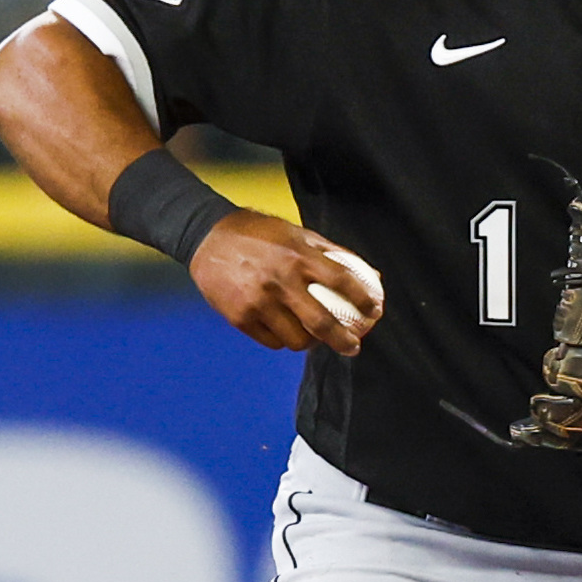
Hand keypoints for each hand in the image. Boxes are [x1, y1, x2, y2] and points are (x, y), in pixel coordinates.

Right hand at [189, 213, 383, 355]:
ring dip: (312, 343)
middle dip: (344, 341)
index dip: (363, 299)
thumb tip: (372, 276)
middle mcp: (279, 281)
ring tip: (317, 339)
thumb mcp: (297, 234)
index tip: (375, 311)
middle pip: (322, 323)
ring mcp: (258, 302)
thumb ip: (332, 254)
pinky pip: (272, 341)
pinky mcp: (240, 317)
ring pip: (297, 340)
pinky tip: (289, 333)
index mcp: (298, 256)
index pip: (341, 281)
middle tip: (353, 347)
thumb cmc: (260, 234)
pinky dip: (285, 340)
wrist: (207, 236)